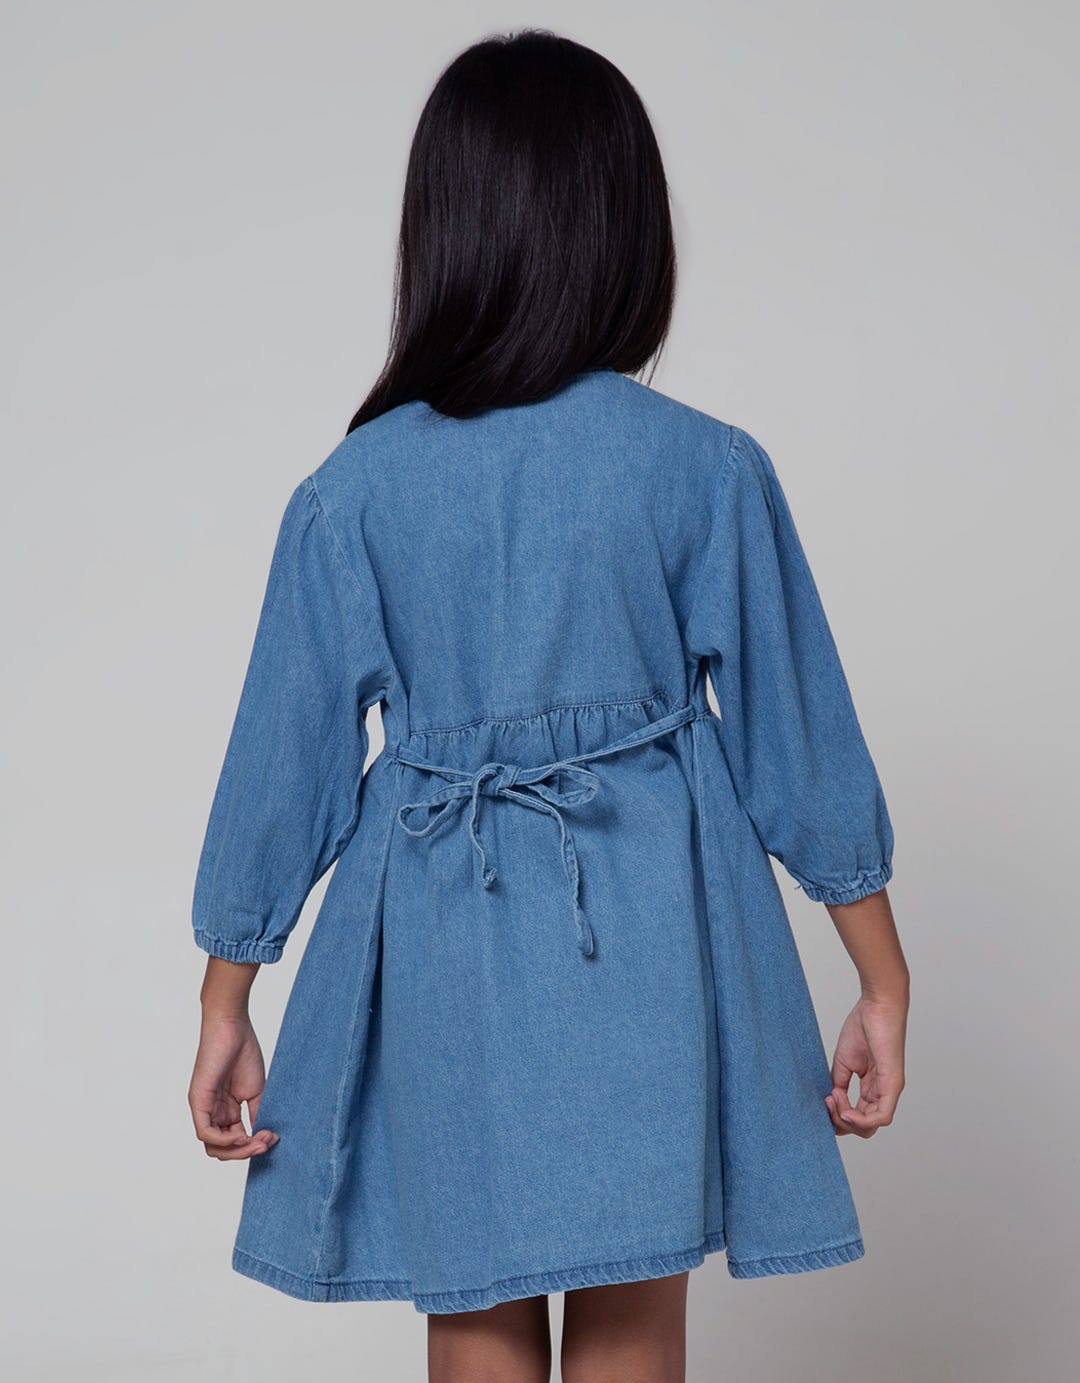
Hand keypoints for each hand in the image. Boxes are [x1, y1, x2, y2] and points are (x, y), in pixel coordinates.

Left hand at [189, 1011, 279, 1159]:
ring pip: (213, 1147)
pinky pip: (205, 1133)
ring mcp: (203, 1108)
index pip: (233, 1143)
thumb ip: (256, 1114)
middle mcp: (211, 1113)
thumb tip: (263, 1138)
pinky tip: (243, 1135)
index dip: (252, 1146)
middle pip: (222, 1150)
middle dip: (246, 1152)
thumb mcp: (254, 1090)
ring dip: (238, 1150)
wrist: (232, 1026)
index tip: (273, 1137)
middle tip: (267, 1141)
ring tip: (260, 1139)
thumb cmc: (243, 1051)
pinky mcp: (198, 1100)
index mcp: (224, 1111)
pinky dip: (225, 1141)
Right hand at [824, 993, 906, 1137]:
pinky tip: (846, 1111)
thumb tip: (831, 1102)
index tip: (824, 1101)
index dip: (838, 1118)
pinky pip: (882, 1117)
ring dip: (847, 1120)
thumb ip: (839, 1083)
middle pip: (864, 1127)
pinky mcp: (893, 1084)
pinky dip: (861, 1121)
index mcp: (872, 1087)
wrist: (878, 1006)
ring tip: (834, 1099)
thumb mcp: (844, 1061)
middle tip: (827, 1101)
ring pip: (872, 1126)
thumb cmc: (864, 1026)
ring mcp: (890, 1090)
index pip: (858, 1118)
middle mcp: (883, 1093)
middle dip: (841, 1122)